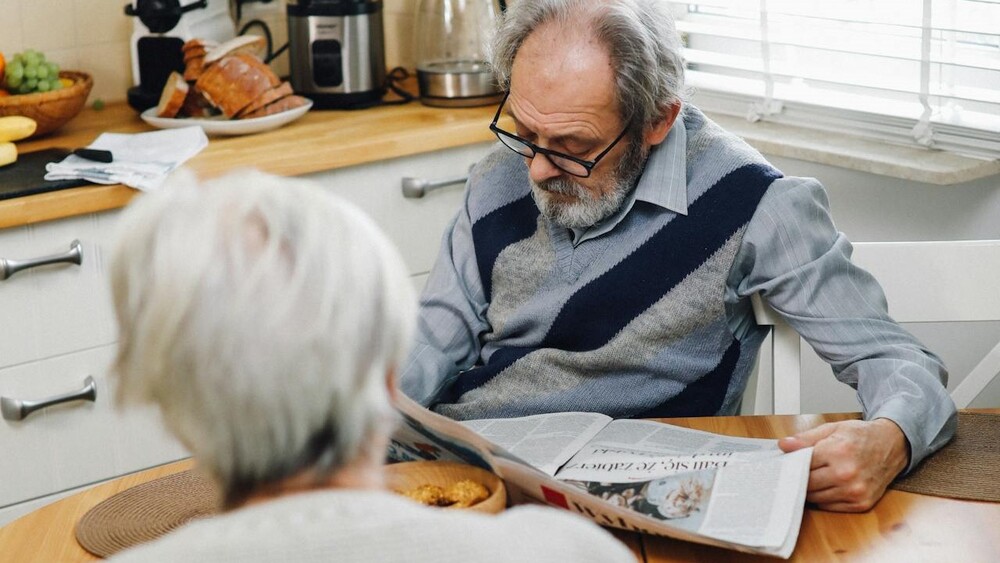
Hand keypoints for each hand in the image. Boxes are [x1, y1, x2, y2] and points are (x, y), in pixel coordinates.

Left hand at [778, 418, 909, 511]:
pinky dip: (824, 498)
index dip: (791, 464)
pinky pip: (830, 506)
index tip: (786, 463)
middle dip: (800, 477)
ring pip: (816, 498)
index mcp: (838, 452)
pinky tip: (828, 485)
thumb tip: (784, 445)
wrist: (892, 445)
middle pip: (807, 484)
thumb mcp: (832, 429)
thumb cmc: (861, 436)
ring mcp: (855, 492)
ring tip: (814, 476)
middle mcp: (847, 475)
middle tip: (797, 471)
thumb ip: (805, 439)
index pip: (802, 465)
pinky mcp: (861, 504)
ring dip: (811, 489)